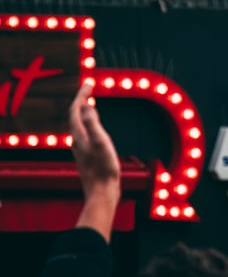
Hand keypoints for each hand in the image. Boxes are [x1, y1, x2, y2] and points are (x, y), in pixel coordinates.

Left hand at [70, 81, 121, 240]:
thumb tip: (86, 105)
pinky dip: (88, 124)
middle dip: (81, 101)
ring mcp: (81, 150)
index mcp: (80, 136)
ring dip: (84, 112)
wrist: (102, 193)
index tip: (89, 83)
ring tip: (90, 104)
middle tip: (89, 89)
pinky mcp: (88, 156)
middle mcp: (77, 141)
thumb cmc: (104, 169)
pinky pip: (85, 134)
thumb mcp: (101, 142)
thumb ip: (93, 123)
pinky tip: (94, 129)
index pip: (76, 110)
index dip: (81, 95)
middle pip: (75, 116)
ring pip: (79, 125)